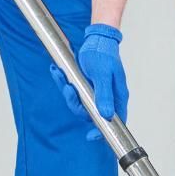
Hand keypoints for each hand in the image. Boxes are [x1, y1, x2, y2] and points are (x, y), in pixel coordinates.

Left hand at [47, 24, 128, 140]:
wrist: (97, 38)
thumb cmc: (104, 54)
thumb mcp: (103, 74)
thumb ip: (104, 95)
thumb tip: (107, 115)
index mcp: (117, 96)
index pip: (114, 120)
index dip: (103, 131)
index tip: (91, 136)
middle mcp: (107, 97)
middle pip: (89, 113)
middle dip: (75, 103)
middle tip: (69, 89)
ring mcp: (95, 93)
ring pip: (78, 103)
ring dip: (67, 91)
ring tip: (60, 75)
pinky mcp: (84, 86)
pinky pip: (72, 91)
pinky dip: (63, 83)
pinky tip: (57, 71)